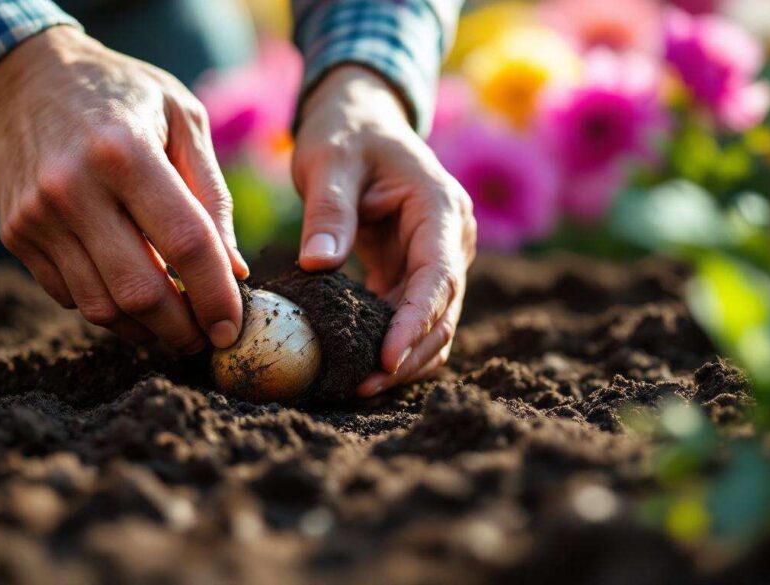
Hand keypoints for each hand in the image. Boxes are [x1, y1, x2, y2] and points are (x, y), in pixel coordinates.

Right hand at [0, 27, 247, 351]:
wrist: (19, 77)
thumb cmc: (120, 93)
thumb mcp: (182, 116)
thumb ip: (211, 193)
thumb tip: (233, 270)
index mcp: (125, 150)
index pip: (184, 242)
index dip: (215, 293)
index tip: (232, 327)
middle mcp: (73, 187)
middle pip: (139, 290)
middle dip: (181, 329)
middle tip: (205, 337)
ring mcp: (37, 216)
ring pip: (101, 306)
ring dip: (146, 330)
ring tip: (174, 326)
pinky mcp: (15, 235)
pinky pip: (70, 296)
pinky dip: (108, 308)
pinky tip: (130, 294)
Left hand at [293, 65, 476, 396]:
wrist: (360, 121)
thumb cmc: (346, 134)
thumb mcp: (330, 162)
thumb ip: (328, 212)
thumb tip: (318, 265)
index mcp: (441, 208)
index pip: (438, 276)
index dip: (415, 322)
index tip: (387, 359)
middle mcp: (452, 239)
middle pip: (443, 312)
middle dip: (407, 353)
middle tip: (360, 388)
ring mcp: (439, 259)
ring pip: (433, 324)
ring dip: (403, 358)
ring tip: (357, 387)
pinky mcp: (416, 273)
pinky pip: (411, 318)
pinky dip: (391, 344)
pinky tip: (357, 366)